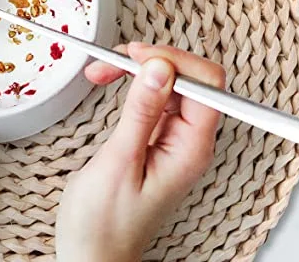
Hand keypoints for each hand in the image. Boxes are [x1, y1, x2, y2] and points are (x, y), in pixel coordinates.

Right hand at [56, 43, 224, 261]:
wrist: (92, 253)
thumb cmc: (104, 223)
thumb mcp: (118, 162)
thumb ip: (141, 112)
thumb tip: (159, 67)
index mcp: (191, 149)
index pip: (206, 84)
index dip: (173, 60)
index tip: (135, 56)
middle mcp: (190, 140)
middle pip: (190, 76)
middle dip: (152, 59)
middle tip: (113, 61)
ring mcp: (175, 137)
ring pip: (170, 80)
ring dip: (137, 67)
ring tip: (103, 71)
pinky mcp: (158, 135)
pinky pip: (155, 94)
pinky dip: (131, 81)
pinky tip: (111, 81)